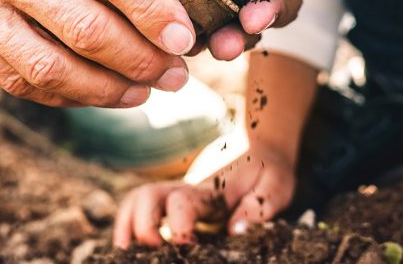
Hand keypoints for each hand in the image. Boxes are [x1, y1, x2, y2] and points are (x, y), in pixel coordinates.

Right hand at [0, 0, 196, 106]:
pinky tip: (94, 90)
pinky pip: (15, 78)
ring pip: (51, 68)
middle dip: (142, 59)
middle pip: (84, 29)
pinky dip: (62, 92)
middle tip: (177, 72)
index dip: (152, 8)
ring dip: (108, 89)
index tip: (184, 33)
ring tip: (145, 90)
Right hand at [113, 142, 295, 246]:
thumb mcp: (276, 188)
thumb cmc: (269, 172)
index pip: (182, 202)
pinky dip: (127, 226)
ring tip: (126, 253)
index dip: (178, 227)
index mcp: (211, 190)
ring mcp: (175, 195)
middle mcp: (186, 189)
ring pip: (137, 199)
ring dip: (126, 224)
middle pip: (146, 196)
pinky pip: (139, 207)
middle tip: (155, 252)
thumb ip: (258, 208)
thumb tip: (234, 230)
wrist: (261, 148)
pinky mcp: (172, 204)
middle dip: (142, 225)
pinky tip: (129, 248)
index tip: (188, 247)